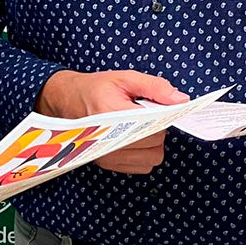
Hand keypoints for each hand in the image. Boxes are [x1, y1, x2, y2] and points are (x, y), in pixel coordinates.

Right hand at [37, 68, 186, 173]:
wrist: (65, 100)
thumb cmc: (94, 88)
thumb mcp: (125, 78)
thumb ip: (155, 87)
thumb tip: (181, 100)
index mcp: (113, 114)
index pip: (155, 125)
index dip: (164, 116)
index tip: (164, 108)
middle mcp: (109, 140)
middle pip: (155, 142)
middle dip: (158, 128)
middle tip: (146, 114)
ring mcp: (108, 155)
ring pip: (152, 157)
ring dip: (152, 143)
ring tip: (140, 127)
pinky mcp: (108, 163)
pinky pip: (142, 166)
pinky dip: (144, 154)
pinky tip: (134, 138)